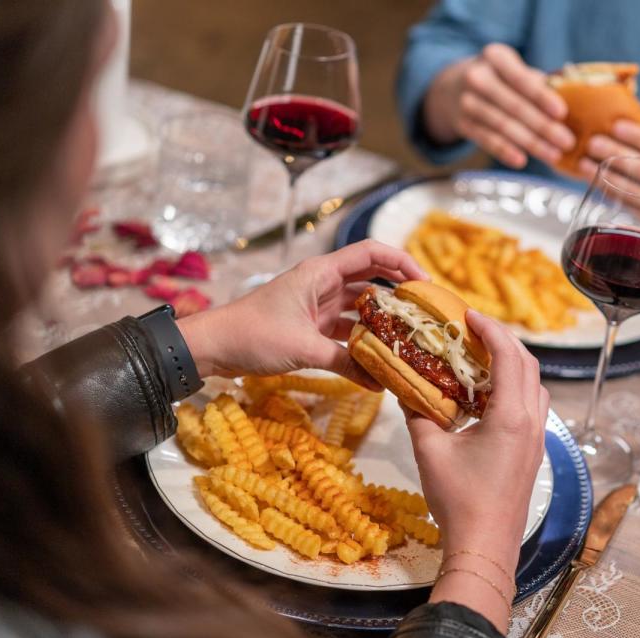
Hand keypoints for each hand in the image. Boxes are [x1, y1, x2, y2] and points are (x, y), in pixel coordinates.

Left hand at [178, 240, 427, 387]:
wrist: (214, 347)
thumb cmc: (253, 334)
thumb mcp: (303, 348)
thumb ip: (344, 362)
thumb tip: (379, 382)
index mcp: (321, 273)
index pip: (371, 253)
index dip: (402, 262)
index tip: (425, 284)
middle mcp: (323, 284)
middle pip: (371, 279)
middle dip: (398, 294)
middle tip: (425, 314)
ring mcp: (318, 306)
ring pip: (360, 308)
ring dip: (381, 322)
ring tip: (409, 340)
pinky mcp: (311, 327)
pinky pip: (345, 331)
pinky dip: (361, 344)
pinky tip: (378, 364)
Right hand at [405, 310, 547, 561]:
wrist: (485, 546)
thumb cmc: (458, 500)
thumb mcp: (429, 451)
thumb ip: (418, 414)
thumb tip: (405, 388)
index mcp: (511, 416)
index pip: (509, 357)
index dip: (490, 329)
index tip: (468, 314)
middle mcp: (531, 421)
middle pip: (528, 364)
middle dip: (503, 340)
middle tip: (473, 329)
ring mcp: (536, 437)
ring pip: (535, 385)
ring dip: (513, 363)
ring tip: (481, 356)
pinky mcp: (533, 451)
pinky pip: (532, 405)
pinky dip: (515, 386)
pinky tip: (488, 394)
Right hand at [423, 43, 574, 168]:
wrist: (453, 86)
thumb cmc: (498, 77)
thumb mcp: (512, 67)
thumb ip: (537, 80)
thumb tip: (572, 97)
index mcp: (495, 56)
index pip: (521, 79)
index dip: (542, 97)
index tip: (562, 113)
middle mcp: (477, 77)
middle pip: (514, 106)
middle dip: (543, 126)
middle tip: (567, 142)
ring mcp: (467, 102)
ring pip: (503, 126)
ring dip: (531, 143)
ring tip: (553, 155)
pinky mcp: (462, 124)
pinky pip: (487, 140)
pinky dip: (505, 151)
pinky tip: (522, 161)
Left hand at [582, 121, 639, 238]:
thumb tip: (624, 129)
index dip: (639, 137)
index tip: (615, 124)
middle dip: (616, 155)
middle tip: (592, 142)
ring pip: (635, 193)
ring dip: (607, 177)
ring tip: (584, 163)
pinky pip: (633, 209)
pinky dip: (613, 194)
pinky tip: (596, 182)